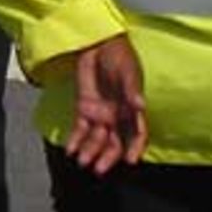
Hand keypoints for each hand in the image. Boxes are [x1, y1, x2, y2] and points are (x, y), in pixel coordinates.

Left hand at [65, 35, 147, 175]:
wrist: (96, 43)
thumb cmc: (118, 55)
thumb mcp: (127, 70)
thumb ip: (132, 89)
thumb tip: (140, 106)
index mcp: (132, 108)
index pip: (137, 133)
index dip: (135, 148)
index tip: (130, 161)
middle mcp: (117, 116)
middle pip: (115, 142)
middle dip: (108, 157)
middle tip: (99, 169)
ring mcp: (100, 115)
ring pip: (97, 140)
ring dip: (90, 151)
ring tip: (81, 161)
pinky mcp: (84, 110)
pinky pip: (80, 130)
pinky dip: (76, 141)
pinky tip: (70, 150)